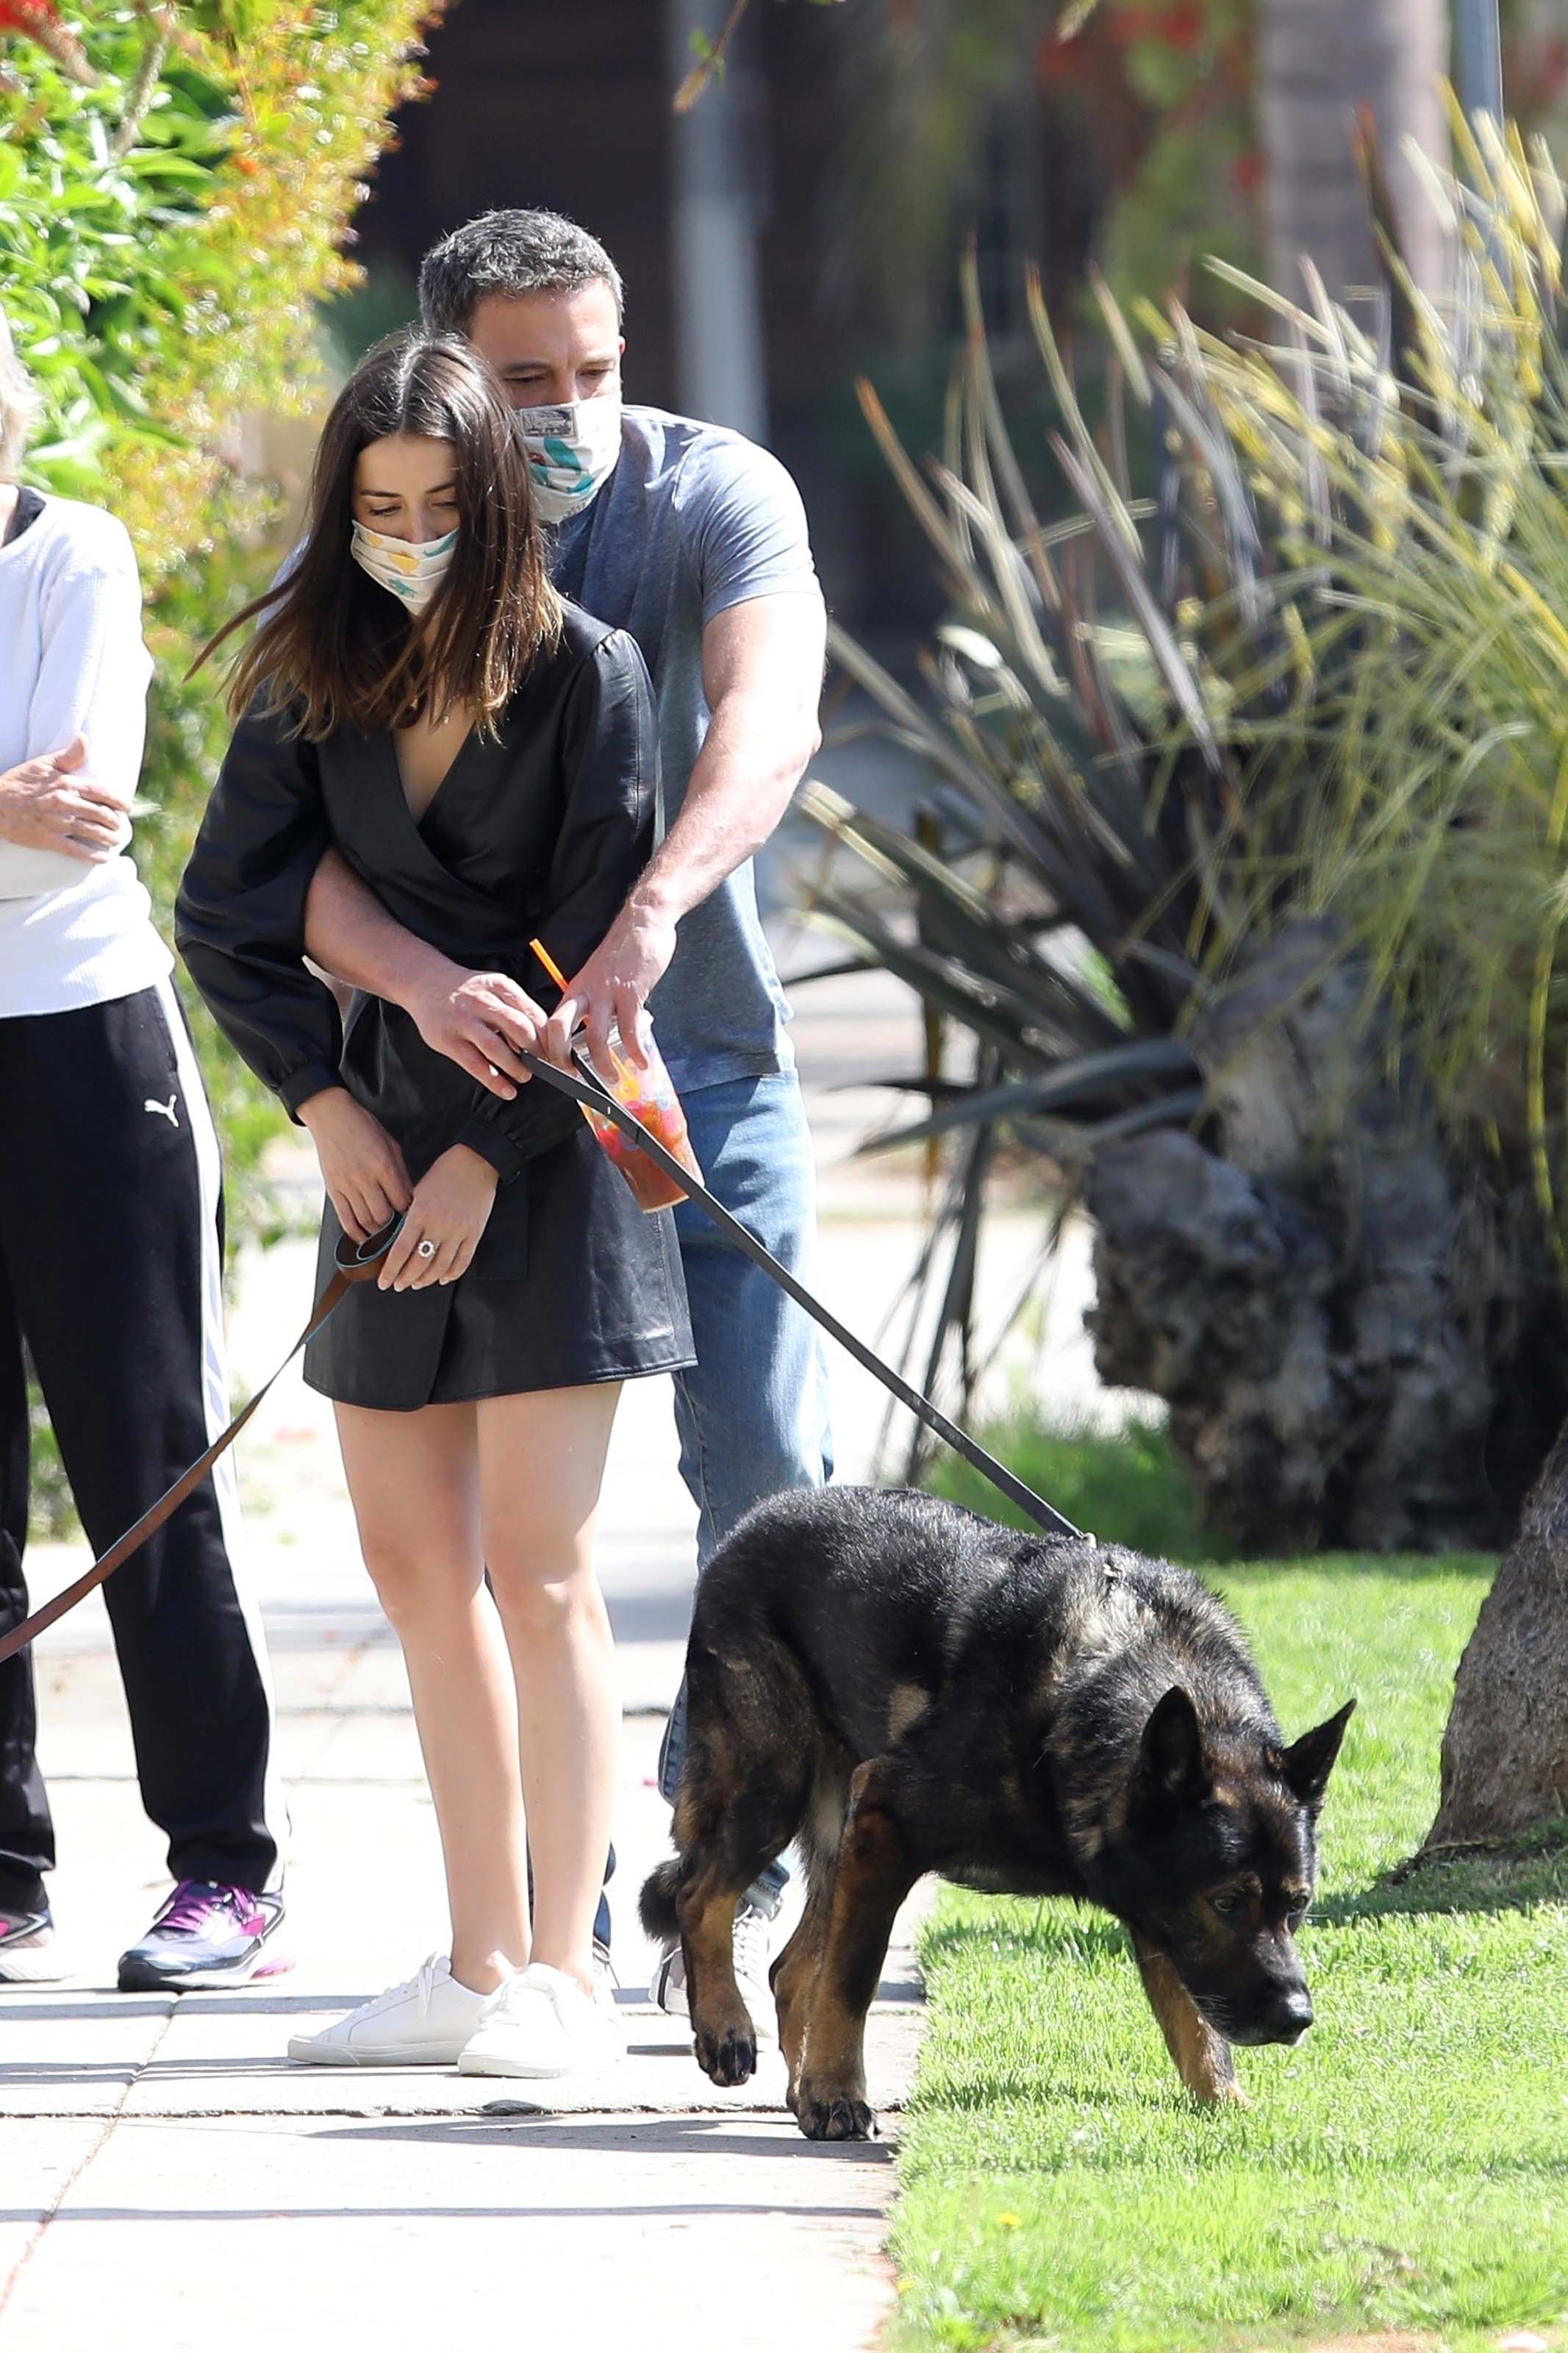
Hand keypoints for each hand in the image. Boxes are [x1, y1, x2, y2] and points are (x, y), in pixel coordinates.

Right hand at [0, 734, 126, 862]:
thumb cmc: (19, 782)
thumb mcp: (43, 764)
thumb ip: (68, 755)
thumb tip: (84, 738)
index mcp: (67, 784)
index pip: (102, 793)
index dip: (119, 801)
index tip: (127, 807)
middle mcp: (66, 804)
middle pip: (102, 814)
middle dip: (115, 822)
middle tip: (119, 825)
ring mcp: (58, 823)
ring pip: (93, 833)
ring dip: (109, 838)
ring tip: (115, 840)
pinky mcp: (49, 840)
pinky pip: (77, 851)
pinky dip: (93, 856)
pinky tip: (103, 858)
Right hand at [298, 1088, 412, 1241]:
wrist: (331, 1117)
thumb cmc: (365, 1127)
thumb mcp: (391, 1144)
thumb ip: (401, 1172)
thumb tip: (411, 1197)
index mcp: (383, 1166)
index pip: (401, 1202)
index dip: (409, 1214)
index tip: (413, 1218)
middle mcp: (365, 1179)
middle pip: (383, 1217)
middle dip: (394, 1227)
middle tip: (401, 1231)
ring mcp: (347, 1186)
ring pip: (365, 1221)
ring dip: (377, 1233)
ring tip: (386, 1236)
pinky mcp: (333, 1190)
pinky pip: (345, 1219)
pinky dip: (356, 1233)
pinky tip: (364, 1240)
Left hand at [378, 1144, 498, 1290]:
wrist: (476, 1161)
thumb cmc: (445, 1172)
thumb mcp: (419, 1190)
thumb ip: (411, 1216)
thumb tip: (400, 1239)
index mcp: (420, 1213)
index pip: (400, 1251)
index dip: (391, 1271)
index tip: (384, 1282)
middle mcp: (438, 1226)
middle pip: (419, 1263)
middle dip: (406, 1279)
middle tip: (399, 1285)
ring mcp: (458, 1231)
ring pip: (440, 1266)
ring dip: (426, 1280)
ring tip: (417, 1284)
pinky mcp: (475, 1233)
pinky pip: (462, 1261)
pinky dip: (452, 1274)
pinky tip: (443, 1279)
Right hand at [404, 967, 548, 1100]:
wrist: (425, 982)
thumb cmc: (467, 991)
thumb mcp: (496, 988)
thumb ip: (518, 1009)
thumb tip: (544, 1040)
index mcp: (500, 987)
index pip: (533, 1014)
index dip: (549, 1038)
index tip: (557, 1053)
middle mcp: (482, 1002)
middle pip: (519, 1029)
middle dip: (537, 1052)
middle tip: (544, 1066)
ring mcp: (463, 1021)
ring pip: (496, 1049)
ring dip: (516, 1067)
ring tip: (525, 1076)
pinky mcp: (448, 1040)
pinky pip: (475, 1065)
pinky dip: (494, 1081)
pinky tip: (506, 1090)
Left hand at [543, 900, 678, 1073]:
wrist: (643, 922)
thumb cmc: (624, 951)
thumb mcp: (600, 977)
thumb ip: (597, 1002)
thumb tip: (601, 1029)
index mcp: (575, 989)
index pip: (551, 1022)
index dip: (550, 1048)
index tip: (558, 1067)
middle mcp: (585, 992)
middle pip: (559, 1029)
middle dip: (562, 1059)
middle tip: (575, 1077)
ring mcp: (607, 992)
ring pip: (594, 1037)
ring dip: (602, 1064)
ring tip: (613, 1078)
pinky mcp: (631, 992)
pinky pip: (629, 1030)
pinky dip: (635, 1051)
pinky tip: (641, 1061)